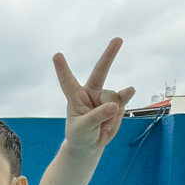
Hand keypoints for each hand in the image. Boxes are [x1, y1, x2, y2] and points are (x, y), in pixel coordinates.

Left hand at [54, 38, 135, 152]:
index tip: (56, 55)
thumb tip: (114, 105)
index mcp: (75, 97)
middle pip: (100, 72)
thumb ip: (96, 116)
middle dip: (109, 55)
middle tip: (118, 39)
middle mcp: (91, 93)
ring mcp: (105, 97)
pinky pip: (124, 99)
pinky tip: (127, 95)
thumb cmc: (80, 135)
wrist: (90, 145)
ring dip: (110, 112)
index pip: (67, 81)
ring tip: (103, 125)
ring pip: (113, 97)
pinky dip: (124, 101)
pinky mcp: (118, 103)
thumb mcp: (83, 128)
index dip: (62, 69)